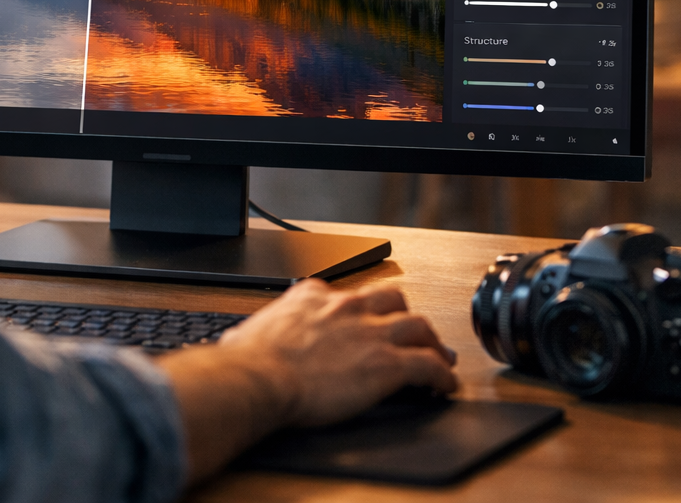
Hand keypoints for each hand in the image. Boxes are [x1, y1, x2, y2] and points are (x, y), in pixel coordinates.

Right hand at [217, 279, 457, 425]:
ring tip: (438, 358)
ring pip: (419, 326)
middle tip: (413, 333)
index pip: (347, 295)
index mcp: (313, 296)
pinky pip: (429, 365)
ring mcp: (370, 333)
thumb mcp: (248, 333)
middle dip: (404, 316)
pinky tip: (445, 386)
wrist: (259, 377)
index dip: (362, 311)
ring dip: (432, 342)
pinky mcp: (387, 364)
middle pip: (392, 300)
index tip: (364, 323)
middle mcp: (346, 307)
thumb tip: (235, 341)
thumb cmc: (249, 362)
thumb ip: (251, 334)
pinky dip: (442, 375)